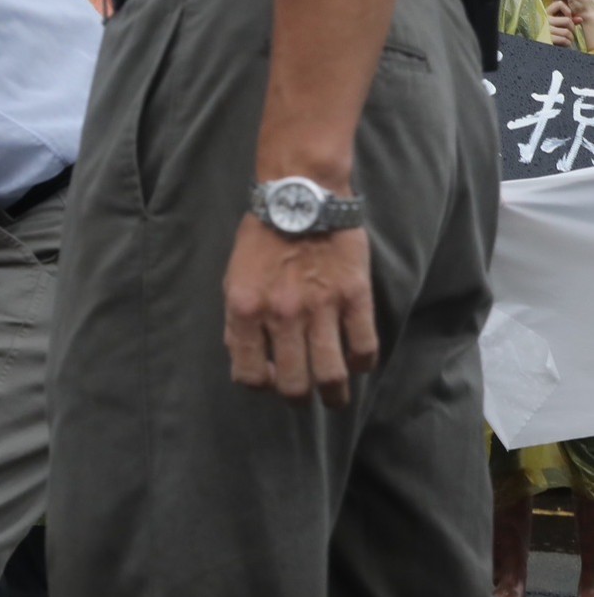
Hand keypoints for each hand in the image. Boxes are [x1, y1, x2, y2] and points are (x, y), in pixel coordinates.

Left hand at [223, 217, 377, 406]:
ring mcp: (322, 308)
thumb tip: (247, 357)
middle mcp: (282, 315)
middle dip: (298, 399)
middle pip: (293, 383)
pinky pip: (364, 347)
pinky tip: (357, 363)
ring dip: (334, 395)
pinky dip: (361, 363)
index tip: (268, 381)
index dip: (259, 385)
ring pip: (331, 374)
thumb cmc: (261, 239)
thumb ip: (238, 321)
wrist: (300, 197)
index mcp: (246, 311)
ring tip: (334, 398)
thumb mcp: (233, 280)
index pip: (249, 375)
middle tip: (304, 399)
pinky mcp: (355, 296)